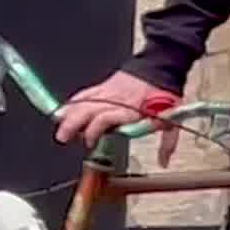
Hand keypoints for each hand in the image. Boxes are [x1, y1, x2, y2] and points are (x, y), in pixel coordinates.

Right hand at [53, 71, 171, 151]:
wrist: (162, 67)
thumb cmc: (166, 94)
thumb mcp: (171, 119)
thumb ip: (167, 142)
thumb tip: (163, 162)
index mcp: (130, 111)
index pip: (103, 120)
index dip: (93, 132)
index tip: (90, 142)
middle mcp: (116, 101)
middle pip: (87, 111)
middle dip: (72, 125)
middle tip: (63, 137)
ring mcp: (108, 92)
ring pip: (82, 102)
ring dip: (68, 114)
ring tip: (58, 124)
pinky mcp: (104, 85)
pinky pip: (85, 93)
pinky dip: (73, 102)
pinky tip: (64, 109)